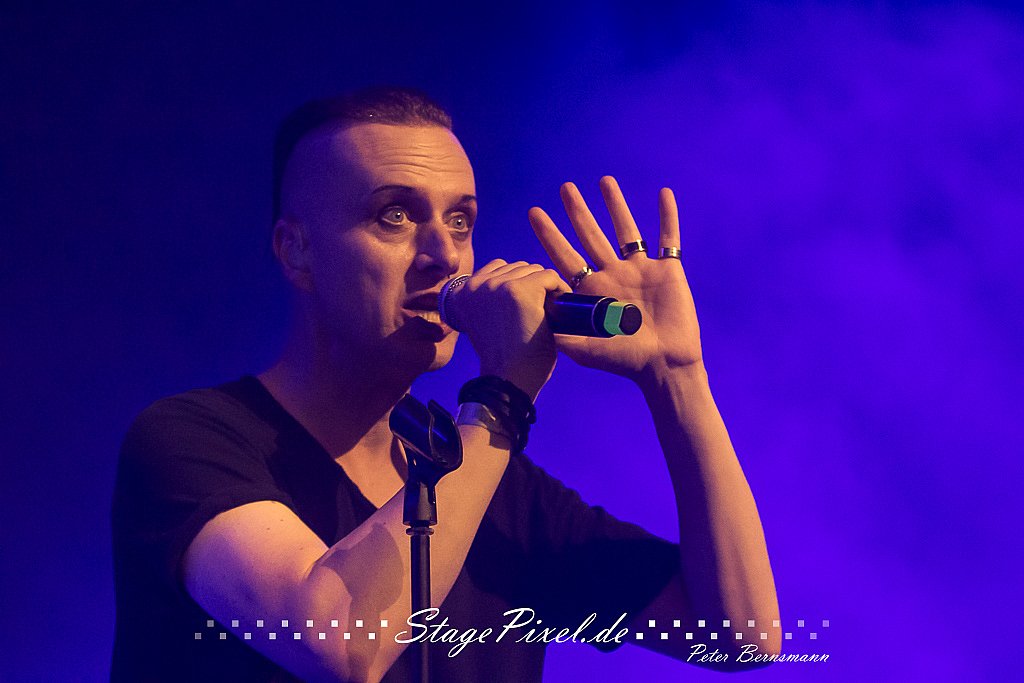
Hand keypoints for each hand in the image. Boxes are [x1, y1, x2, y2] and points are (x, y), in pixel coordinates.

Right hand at [452, 259, 570, 399]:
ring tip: (547, 313)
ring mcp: (497, 286)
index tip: (522, 310)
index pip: (497, 269)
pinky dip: (559, 290)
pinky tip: (559, 311)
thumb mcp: (487, 322)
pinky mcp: (520, 291)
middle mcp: (476, 285)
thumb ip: (493, 299)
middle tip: (538, 313)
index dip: (516, 286)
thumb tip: (520, 278)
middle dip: (531, 287)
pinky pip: (549, 277)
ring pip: (534, 271)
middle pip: (517, 267)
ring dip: (544, 290)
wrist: (510, 380)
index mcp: (462, 293)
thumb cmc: (504, 359)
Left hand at [528, 176, 702, 383]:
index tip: (534, 213)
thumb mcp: (587, 351)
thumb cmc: (625, 361)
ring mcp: (640, 270)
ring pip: (626, 230)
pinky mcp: (668, 270)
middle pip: (591, 236)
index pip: (565, 257)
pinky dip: (667, 216)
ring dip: (615, 205)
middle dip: (577, 212)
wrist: (665, 366)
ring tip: (604, 181)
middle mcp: (613, 275)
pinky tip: (663, 193)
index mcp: (592, 290)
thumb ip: (563, 336)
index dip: (549, 235)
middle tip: (565, 188)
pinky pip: (668, 237)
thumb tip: (535, 322)